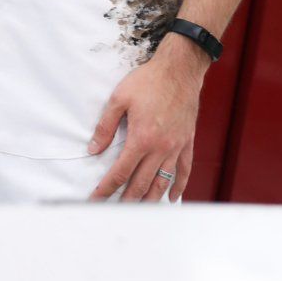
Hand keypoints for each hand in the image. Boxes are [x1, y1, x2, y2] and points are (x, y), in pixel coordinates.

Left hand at [87, 42, 204, 202]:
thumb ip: (106, 126)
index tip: (96, 199)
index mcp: (141, 139)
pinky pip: (184, 169)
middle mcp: (160, 148)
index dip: (106, 188)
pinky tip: (173, 197)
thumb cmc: (149, 80)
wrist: (179, 69)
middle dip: (126, 200)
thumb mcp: (120, 98)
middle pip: (141, 183)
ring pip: (162, 182)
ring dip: (150, 199)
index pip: (120, 172)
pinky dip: (179, 186)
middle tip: (115, 211)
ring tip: (140, 210)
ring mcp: (175, 147)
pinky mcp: (187, 141)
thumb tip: (94, 149)